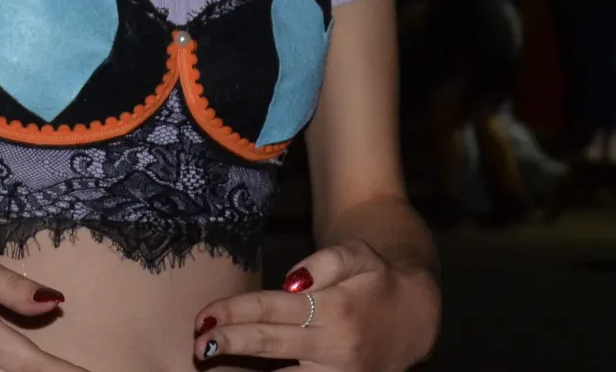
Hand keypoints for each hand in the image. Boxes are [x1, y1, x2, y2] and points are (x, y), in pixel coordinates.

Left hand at [194, 239, 439, 370]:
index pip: (273, 310)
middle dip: (232, 344)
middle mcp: (335, 347)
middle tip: (198, 344)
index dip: (235, 313)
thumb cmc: (378, 279)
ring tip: (213, 366)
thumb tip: (291, 283)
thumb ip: (323, 262)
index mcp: (335, 310)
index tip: (204, 317)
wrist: (417, 316)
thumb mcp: (357, 255)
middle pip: (272, 345)